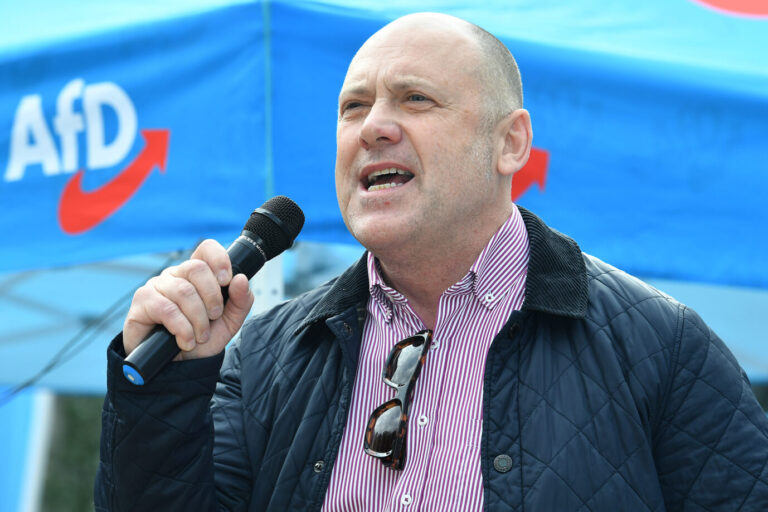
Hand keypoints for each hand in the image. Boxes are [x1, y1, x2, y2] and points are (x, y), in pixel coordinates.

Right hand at [122, 239, 253, 359]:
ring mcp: (156, 286)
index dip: (219, 259)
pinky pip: (166, 309)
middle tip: (214, 317)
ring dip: (198, 319)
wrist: (175, 367)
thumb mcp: (228, 323)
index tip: (227, 280)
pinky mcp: (142, 302)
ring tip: (200, 336)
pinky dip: (182, 328)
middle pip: (197, 269)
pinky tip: (185, 341)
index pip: (206, 249)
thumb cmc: (199, 340)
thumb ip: (240, 302)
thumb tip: (241, 279)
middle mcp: (175, 275)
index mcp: (197, 275)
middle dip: (212, 297)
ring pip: (184, 291)